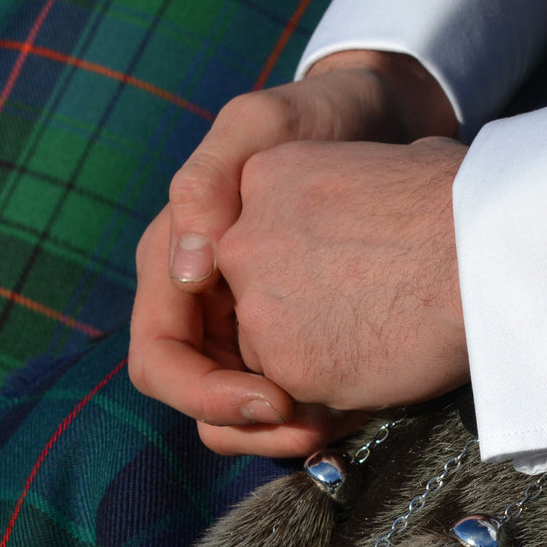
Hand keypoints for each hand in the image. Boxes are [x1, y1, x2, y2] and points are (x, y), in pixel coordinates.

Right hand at [129, 51, 460, 454]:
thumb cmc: (316, 115)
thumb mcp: (261, 125)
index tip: (274, 401)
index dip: (204, 396)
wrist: (386, 120)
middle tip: (315, 431)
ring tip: (339, 427)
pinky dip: (316, 410)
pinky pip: (292, 389)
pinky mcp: (298, 329)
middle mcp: (200, 302)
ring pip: (243, 410)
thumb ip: (210, 179)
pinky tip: (358, 408)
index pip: (160, 362)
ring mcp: (247, 321)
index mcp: (171, 262)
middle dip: (250, 428)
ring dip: (284, 432)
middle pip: (200, 402)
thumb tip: (186, 270)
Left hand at [214, 137, 469, 433]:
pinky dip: (339, 391)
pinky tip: (388, 362)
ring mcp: (260, 308)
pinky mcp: (288, 366)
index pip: (263, 238)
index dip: (309, 263)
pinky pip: (302, 394)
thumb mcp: (383, 165)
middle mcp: (243, 242)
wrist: (484, 250)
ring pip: (274, 351)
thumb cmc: (459, 200)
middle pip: (259, 296)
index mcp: (263, 179)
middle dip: (305, 311)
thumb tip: (374, 212)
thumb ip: (347, 198)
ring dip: (320, 354)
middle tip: (370, 310)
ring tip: (387, 336)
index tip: (353, 270)